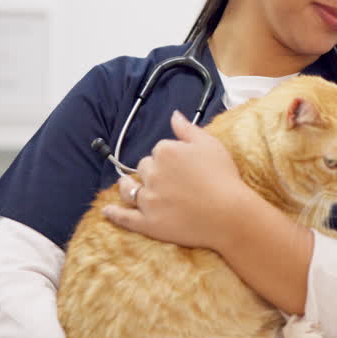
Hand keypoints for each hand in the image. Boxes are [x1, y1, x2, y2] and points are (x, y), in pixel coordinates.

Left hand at [103, 110, 247, 250]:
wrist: (229, 214)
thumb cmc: (223, 177)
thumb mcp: (210, 144)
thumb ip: (187, 128)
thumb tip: (173, 115)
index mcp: (165, 151)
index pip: (159, 149)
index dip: (170, 157)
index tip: (183, 166)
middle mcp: (152, 173)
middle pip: (144, 168)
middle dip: (152, 171)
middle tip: (170, 180)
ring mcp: (148, 200)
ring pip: (130, 189)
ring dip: (128, 186)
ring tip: (127, 186)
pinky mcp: (148, 223)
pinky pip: (125, 218)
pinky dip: (114, 214)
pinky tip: (107, 211)